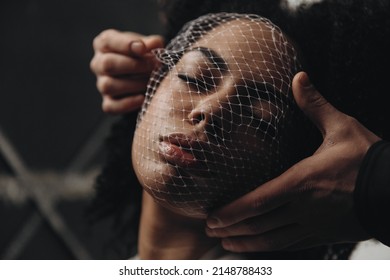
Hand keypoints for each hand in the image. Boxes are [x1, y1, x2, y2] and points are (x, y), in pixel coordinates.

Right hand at [90, 29, 163, 113]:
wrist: (146, 77)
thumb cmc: (144, 56)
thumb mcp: (148, 45)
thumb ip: (152, 43)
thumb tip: (154, 44)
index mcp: (104, 44)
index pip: (108, 42)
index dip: (125, 45)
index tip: (143, 48)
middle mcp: (99, 64)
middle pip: (107, 64)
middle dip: (134, 65)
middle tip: (154, 66)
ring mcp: (102, 84)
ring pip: (108, 86)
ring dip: (134, 84)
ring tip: (151, 81)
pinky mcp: (108, 103)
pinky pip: (111, 106)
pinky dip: (128, 103)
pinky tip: (143, 98)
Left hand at [205, 72, 380, 251]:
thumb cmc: (369, 159)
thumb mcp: (342, 127)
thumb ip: (315, 105)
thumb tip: (299, 77)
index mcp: (303, 181)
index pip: (259, 201)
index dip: (233, 211)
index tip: (212, 216)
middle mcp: (304, 207)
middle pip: (259, 223)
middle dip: (231, 228)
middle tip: (209, 229)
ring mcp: (314, 225)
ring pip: (272, 239)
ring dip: (245, 242)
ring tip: (225, 243)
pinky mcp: (324, 235)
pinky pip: (290, 245)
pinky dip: (270, 248)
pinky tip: (258, 248)